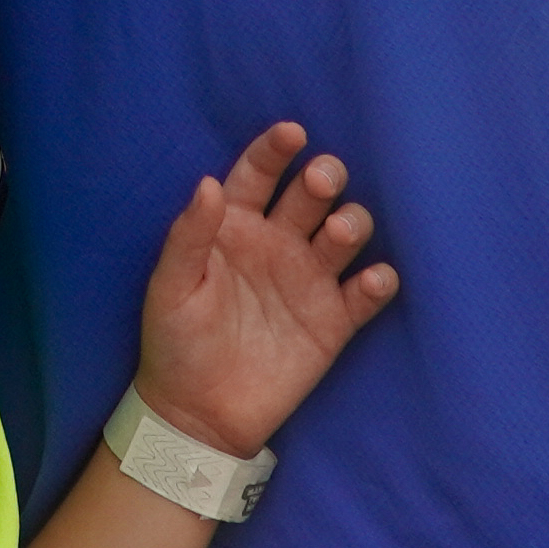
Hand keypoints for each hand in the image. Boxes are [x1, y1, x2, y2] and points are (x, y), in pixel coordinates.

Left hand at [130, 123, 395, 459]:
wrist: (198, 414)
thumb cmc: (176, 341)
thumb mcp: (171, 286)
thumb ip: (190, 234)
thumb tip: (208, 182)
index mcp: (235, 225)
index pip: (259, 174)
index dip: (275, 151)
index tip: (292, 132)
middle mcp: (278, 242)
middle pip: (311, 195)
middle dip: (324, 178)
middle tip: (322, 181)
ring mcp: (309, 280)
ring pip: (345, 234)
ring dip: (351, 225)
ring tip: (339, 234)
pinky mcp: (333, 321)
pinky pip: (365, 294)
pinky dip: (377, 282)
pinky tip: (372, 280)